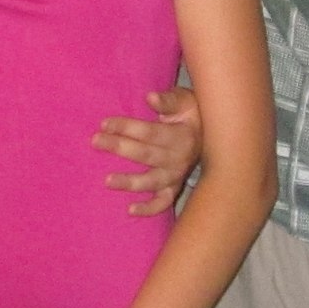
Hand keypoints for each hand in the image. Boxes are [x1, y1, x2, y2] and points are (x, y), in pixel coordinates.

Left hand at [96, 87, 202, 215]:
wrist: (213, 135)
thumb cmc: (192, 114)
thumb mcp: (184, 101)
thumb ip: (168, 100)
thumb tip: (150, 97)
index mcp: (182, 136)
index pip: (150, 132)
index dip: (127, 127)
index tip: (104, 123)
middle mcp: (180, 159)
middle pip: (146, 155)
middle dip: (119, 148)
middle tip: (95, 141)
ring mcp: (177, 176)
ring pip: (152, 182)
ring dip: (130, 182)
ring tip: (107, 181)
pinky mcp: (174, 188)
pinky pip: (163, 202)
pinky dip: (149, 208)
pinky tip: (130, 210)